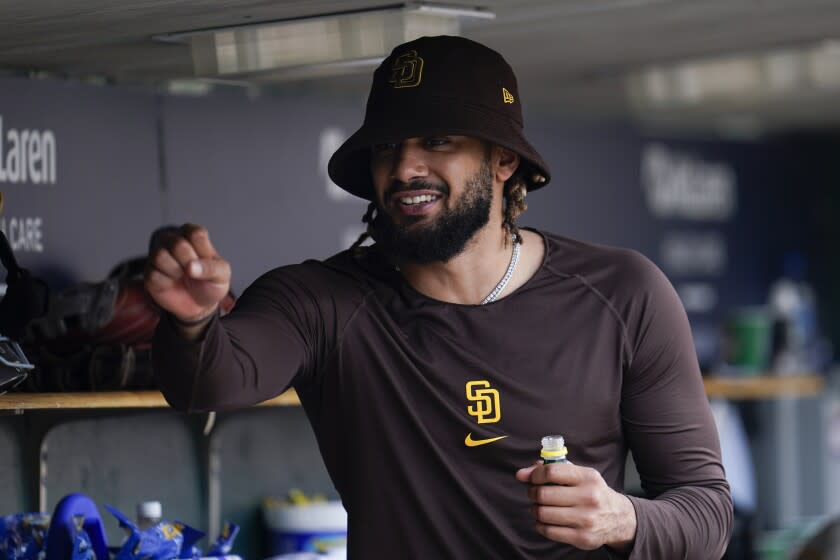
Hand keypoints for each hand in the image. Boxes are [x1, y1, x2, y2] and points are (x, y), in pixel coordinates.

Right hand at [144, 223, 230, 323]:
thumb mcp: (222, 275)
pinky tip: (172, 284)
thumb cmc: (211, 283)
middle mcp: (173, 240)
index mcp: (193, 235)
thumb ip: (212, 268)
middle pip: (177, 244)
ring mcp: (159, 255)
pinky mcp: (149, 271)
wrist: (199, 305)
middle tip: (193, 272)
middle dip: (189, 263)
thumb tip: (191, 267)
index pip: (195, 234)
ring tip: (182, 276)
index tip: (205, 262)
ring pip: (160, 256)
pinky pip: (153, 275)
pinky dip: (167, 283)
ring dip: (176, 271)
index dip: (202, 252)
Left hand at [515, 461, 636, 551]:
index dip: (535, 475)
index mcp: (587, 477)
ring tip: (539, 507)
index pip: (552, 472)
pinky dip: (540, 525)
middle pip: (543, 494)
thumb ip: (551, 470)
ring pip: (543, 513)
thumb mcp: (579, 475)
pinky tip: (545, 520)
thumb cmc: (591, 492)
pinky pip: (548, 531)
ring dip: (535, 509)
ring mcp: (586, 519)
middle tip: (534, 493)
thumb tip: (521, 474)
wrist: (617, 518)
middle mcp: (589, 498)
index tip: (532, 478)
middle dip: (532, 493)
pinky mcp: (582, 538)